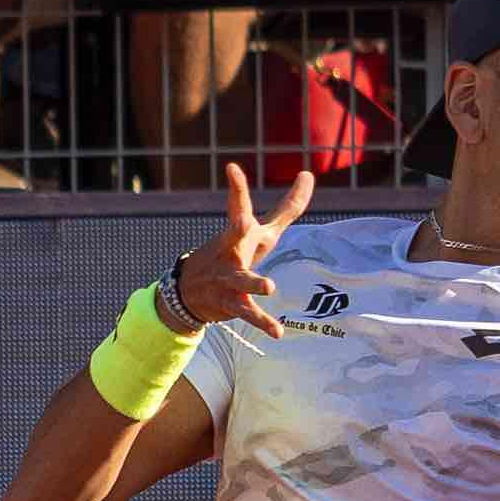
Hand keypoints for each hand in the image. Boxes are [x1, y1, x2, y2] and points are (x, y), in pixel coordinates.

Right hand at [169, 163, 315, 339]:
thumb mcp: (262, 231)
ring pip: (242, 279)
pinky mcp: (232, 302)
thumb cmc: (235, 253)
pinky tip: (278, 332)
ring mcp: (229, 277)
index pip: (238, 205)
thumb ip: (287, 207)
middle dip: (237, 229)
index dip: (236, 188)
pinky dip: (263, 322)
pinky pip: (249, 313)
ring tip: (269, 286)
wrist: (190, 291)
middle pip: (234, 236)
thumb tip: (308, 174)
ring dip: (254, 283)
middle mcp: (231, 251)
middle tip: (242, 223)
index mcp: (239, 232)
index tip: (231, 169)